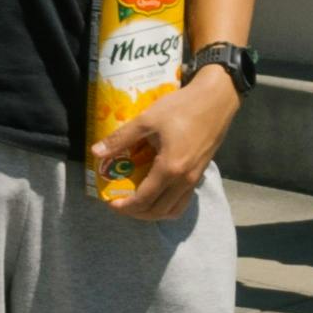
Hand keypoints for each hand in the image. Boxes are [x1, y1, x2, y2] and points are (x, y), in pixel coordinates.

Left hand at [90, 66, 240, 221]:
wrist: (217, 99)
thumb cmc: (182, 107)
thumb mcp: (147, 119)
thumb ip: (121, 138)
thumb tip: (96, 152)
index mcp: (169, 168)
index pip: (143, 200)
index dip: (124, 206)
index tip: (110, 202)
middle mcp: (184, 180)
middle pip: (158, 211)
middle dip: (136, 212)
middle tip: (121, 204)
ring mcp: (195, 179)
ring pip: (173, 210)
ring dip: (153, 212)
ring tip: (138, 203)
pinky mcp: (200, 174)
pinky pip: (183, 200)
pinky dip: (168, 205)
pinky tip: (159, 193)